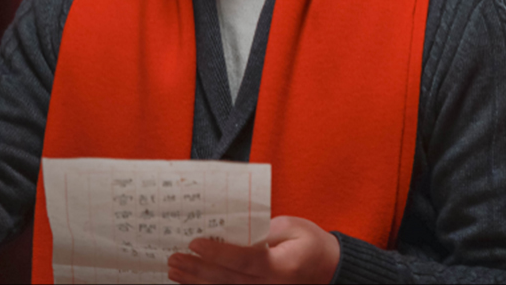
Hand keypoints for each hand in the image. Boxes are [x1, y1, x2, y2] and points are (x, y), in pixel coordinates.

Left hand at [168, 215, 339, 283]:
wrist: (330, 270)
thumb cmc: (310, 243)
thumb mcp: (291, 227)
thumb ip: (263, 230)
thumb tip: (232, 230)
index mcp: (280, 267)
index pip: (242, 260)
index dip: (217, 253)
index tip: (194, 243)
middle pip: (228, 279)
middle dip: (197, 269)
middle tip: (174, 259)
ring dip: (197, 281)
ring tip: (175, 271)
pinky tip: (193, 283)